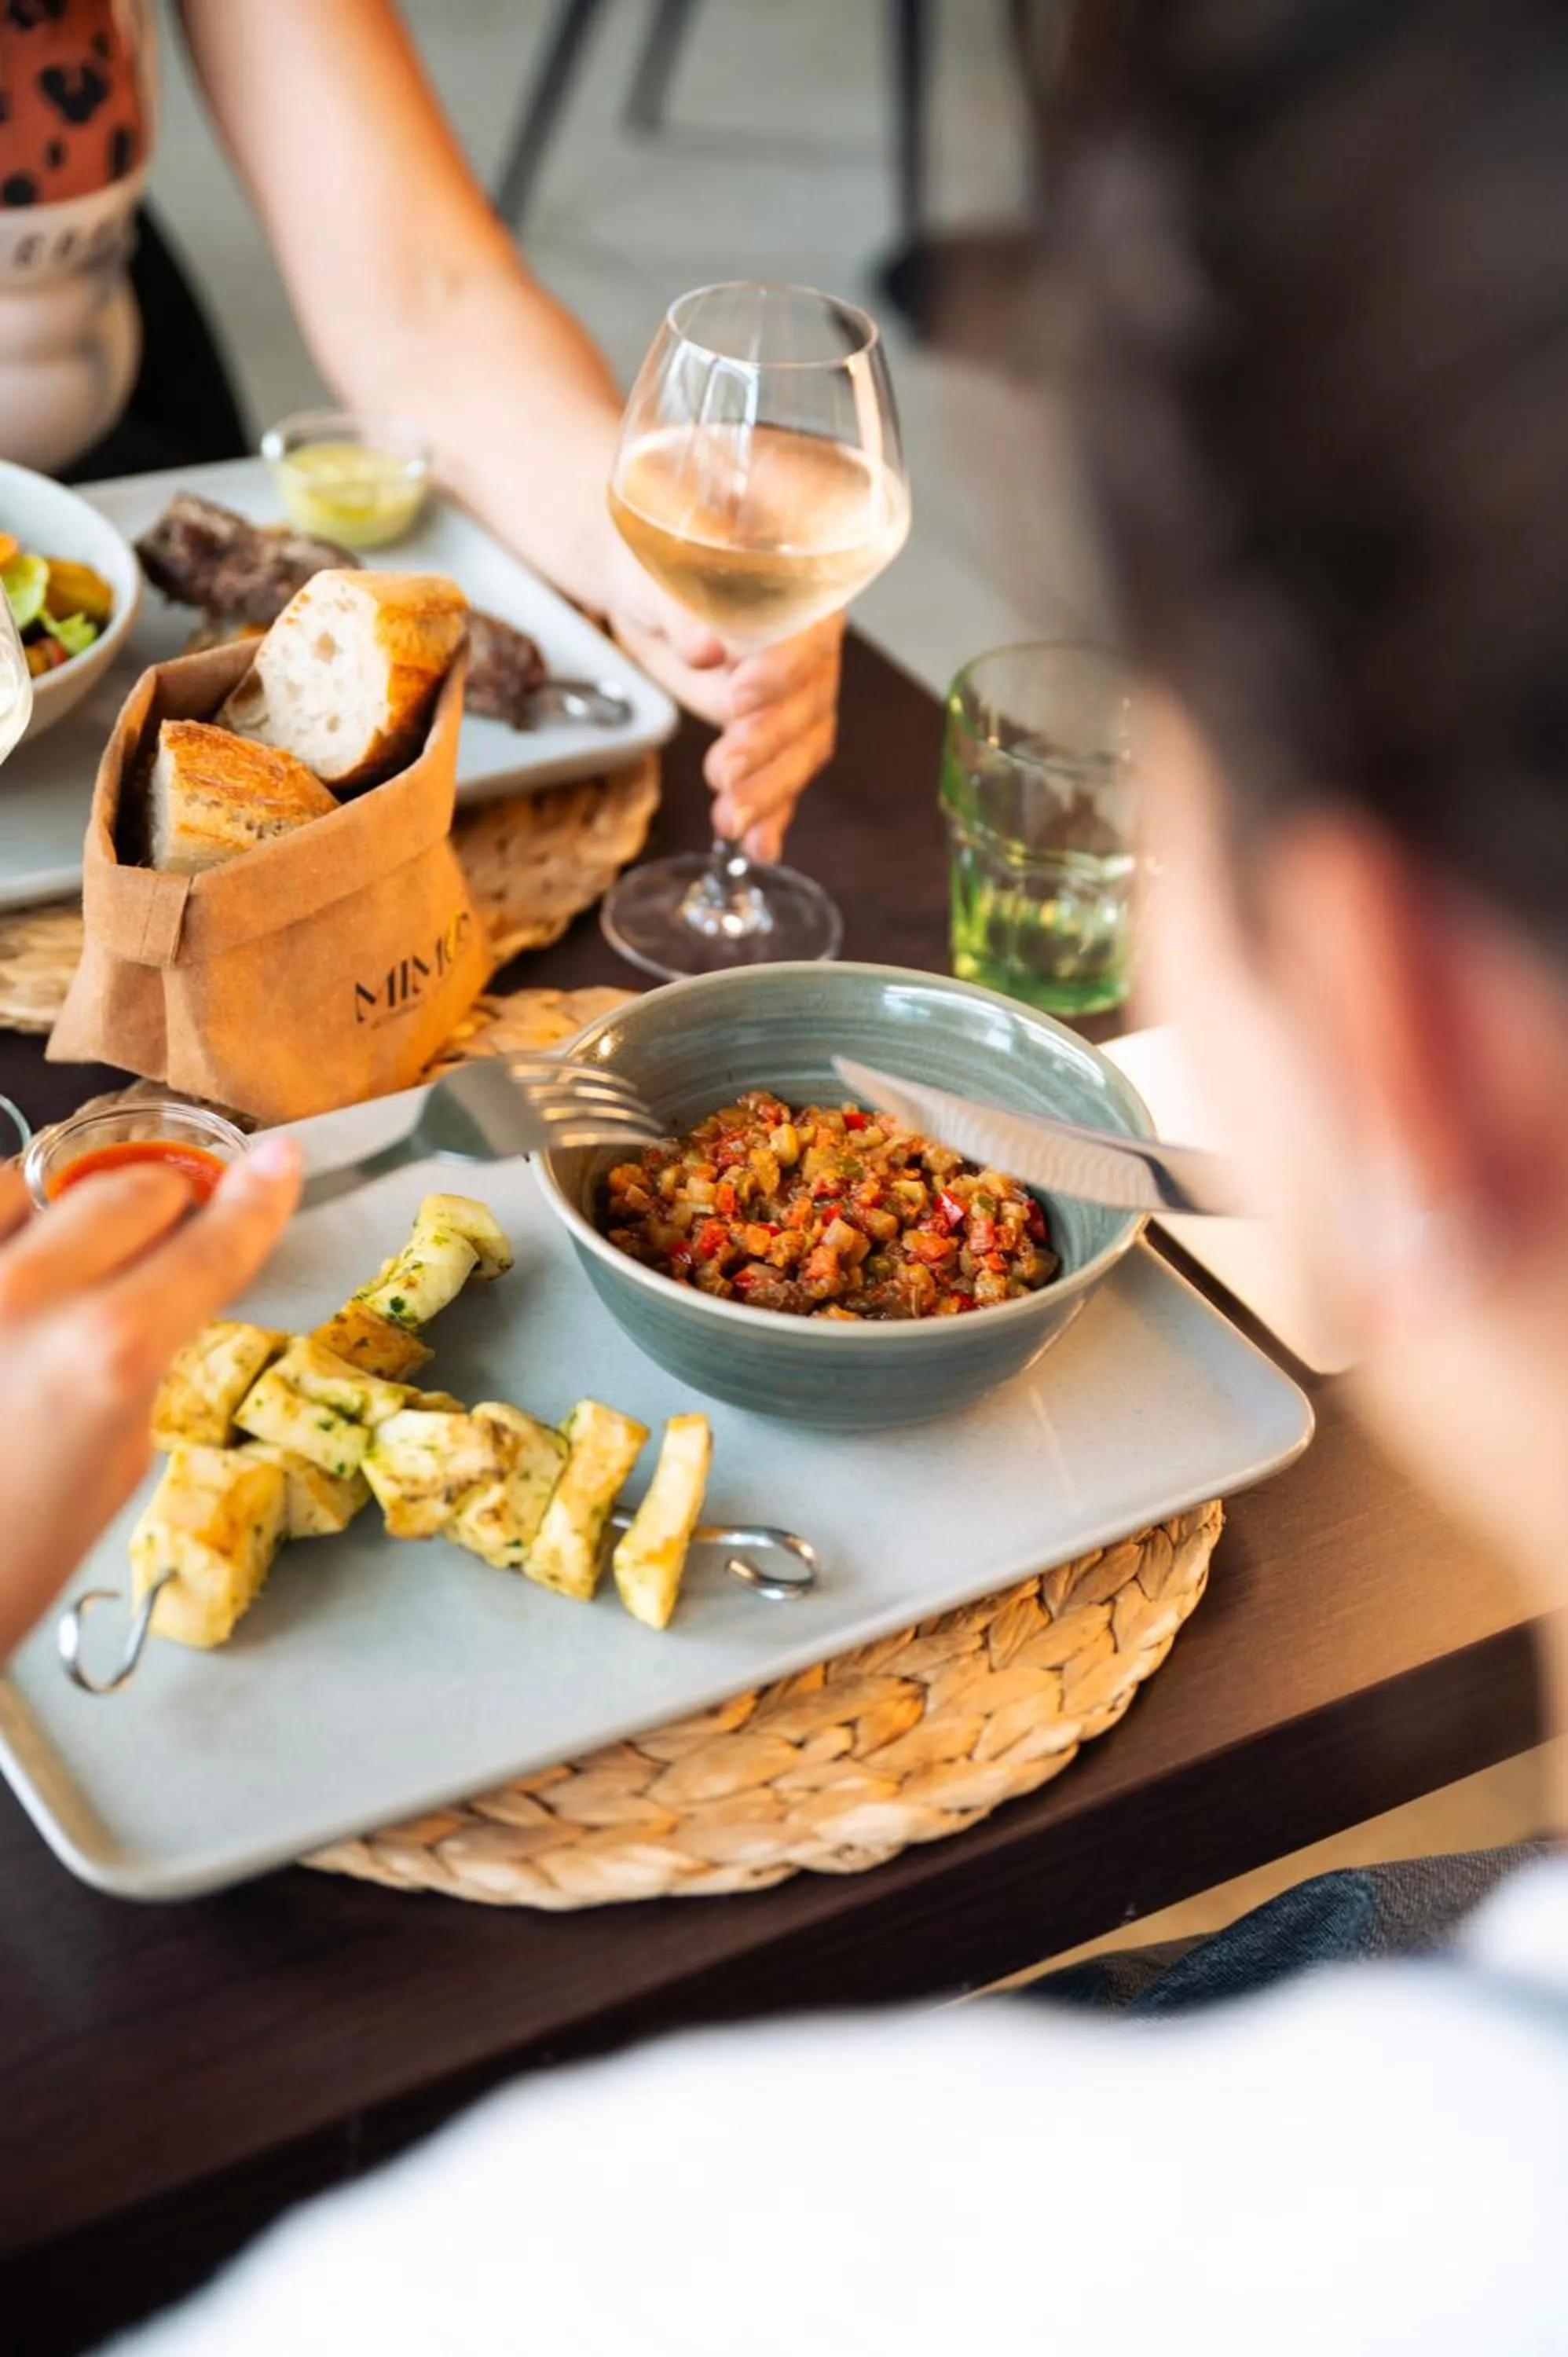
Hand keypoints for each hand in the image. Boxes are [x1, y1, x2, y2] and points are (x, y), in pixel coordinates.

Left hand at [0, 1137, 299, 1660]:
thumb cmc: (3, 1565)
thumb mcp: (115, 1471)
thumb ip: (141, 1366)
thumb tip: (152, 1302)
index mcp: (106, 1354)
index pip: (210, 1245)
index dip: (256, 1198)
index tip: (274, 1164)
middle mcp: (25, 1297)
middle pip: (127, 1192)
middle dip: (166, 1202)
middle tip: (172, 1228)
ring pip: (26, 1183)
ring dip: (62, 1209)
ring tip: (59, 1265)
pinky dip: (0, 1238)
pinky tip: (7, 1286)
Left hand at [605, 542, 842, 860]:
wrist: (648, 594)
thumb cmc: (659, 569)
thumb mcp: (659, 576)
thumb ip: (684, 610)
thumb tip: (705, 648)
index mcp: (801, 595)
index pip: (808, 638)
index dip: (780, 671)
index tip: (738, 697)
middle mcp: (811, 650)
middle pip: (809, 706)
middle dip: (766, 745)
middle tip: (721, 771)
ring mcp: (798, 699)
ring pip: (802, 751)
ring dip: (769, 791)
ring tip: (729, 820)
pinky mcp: (774, 735)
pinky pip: (784, 778)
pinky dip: (773, 815)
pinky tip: (760, 846)